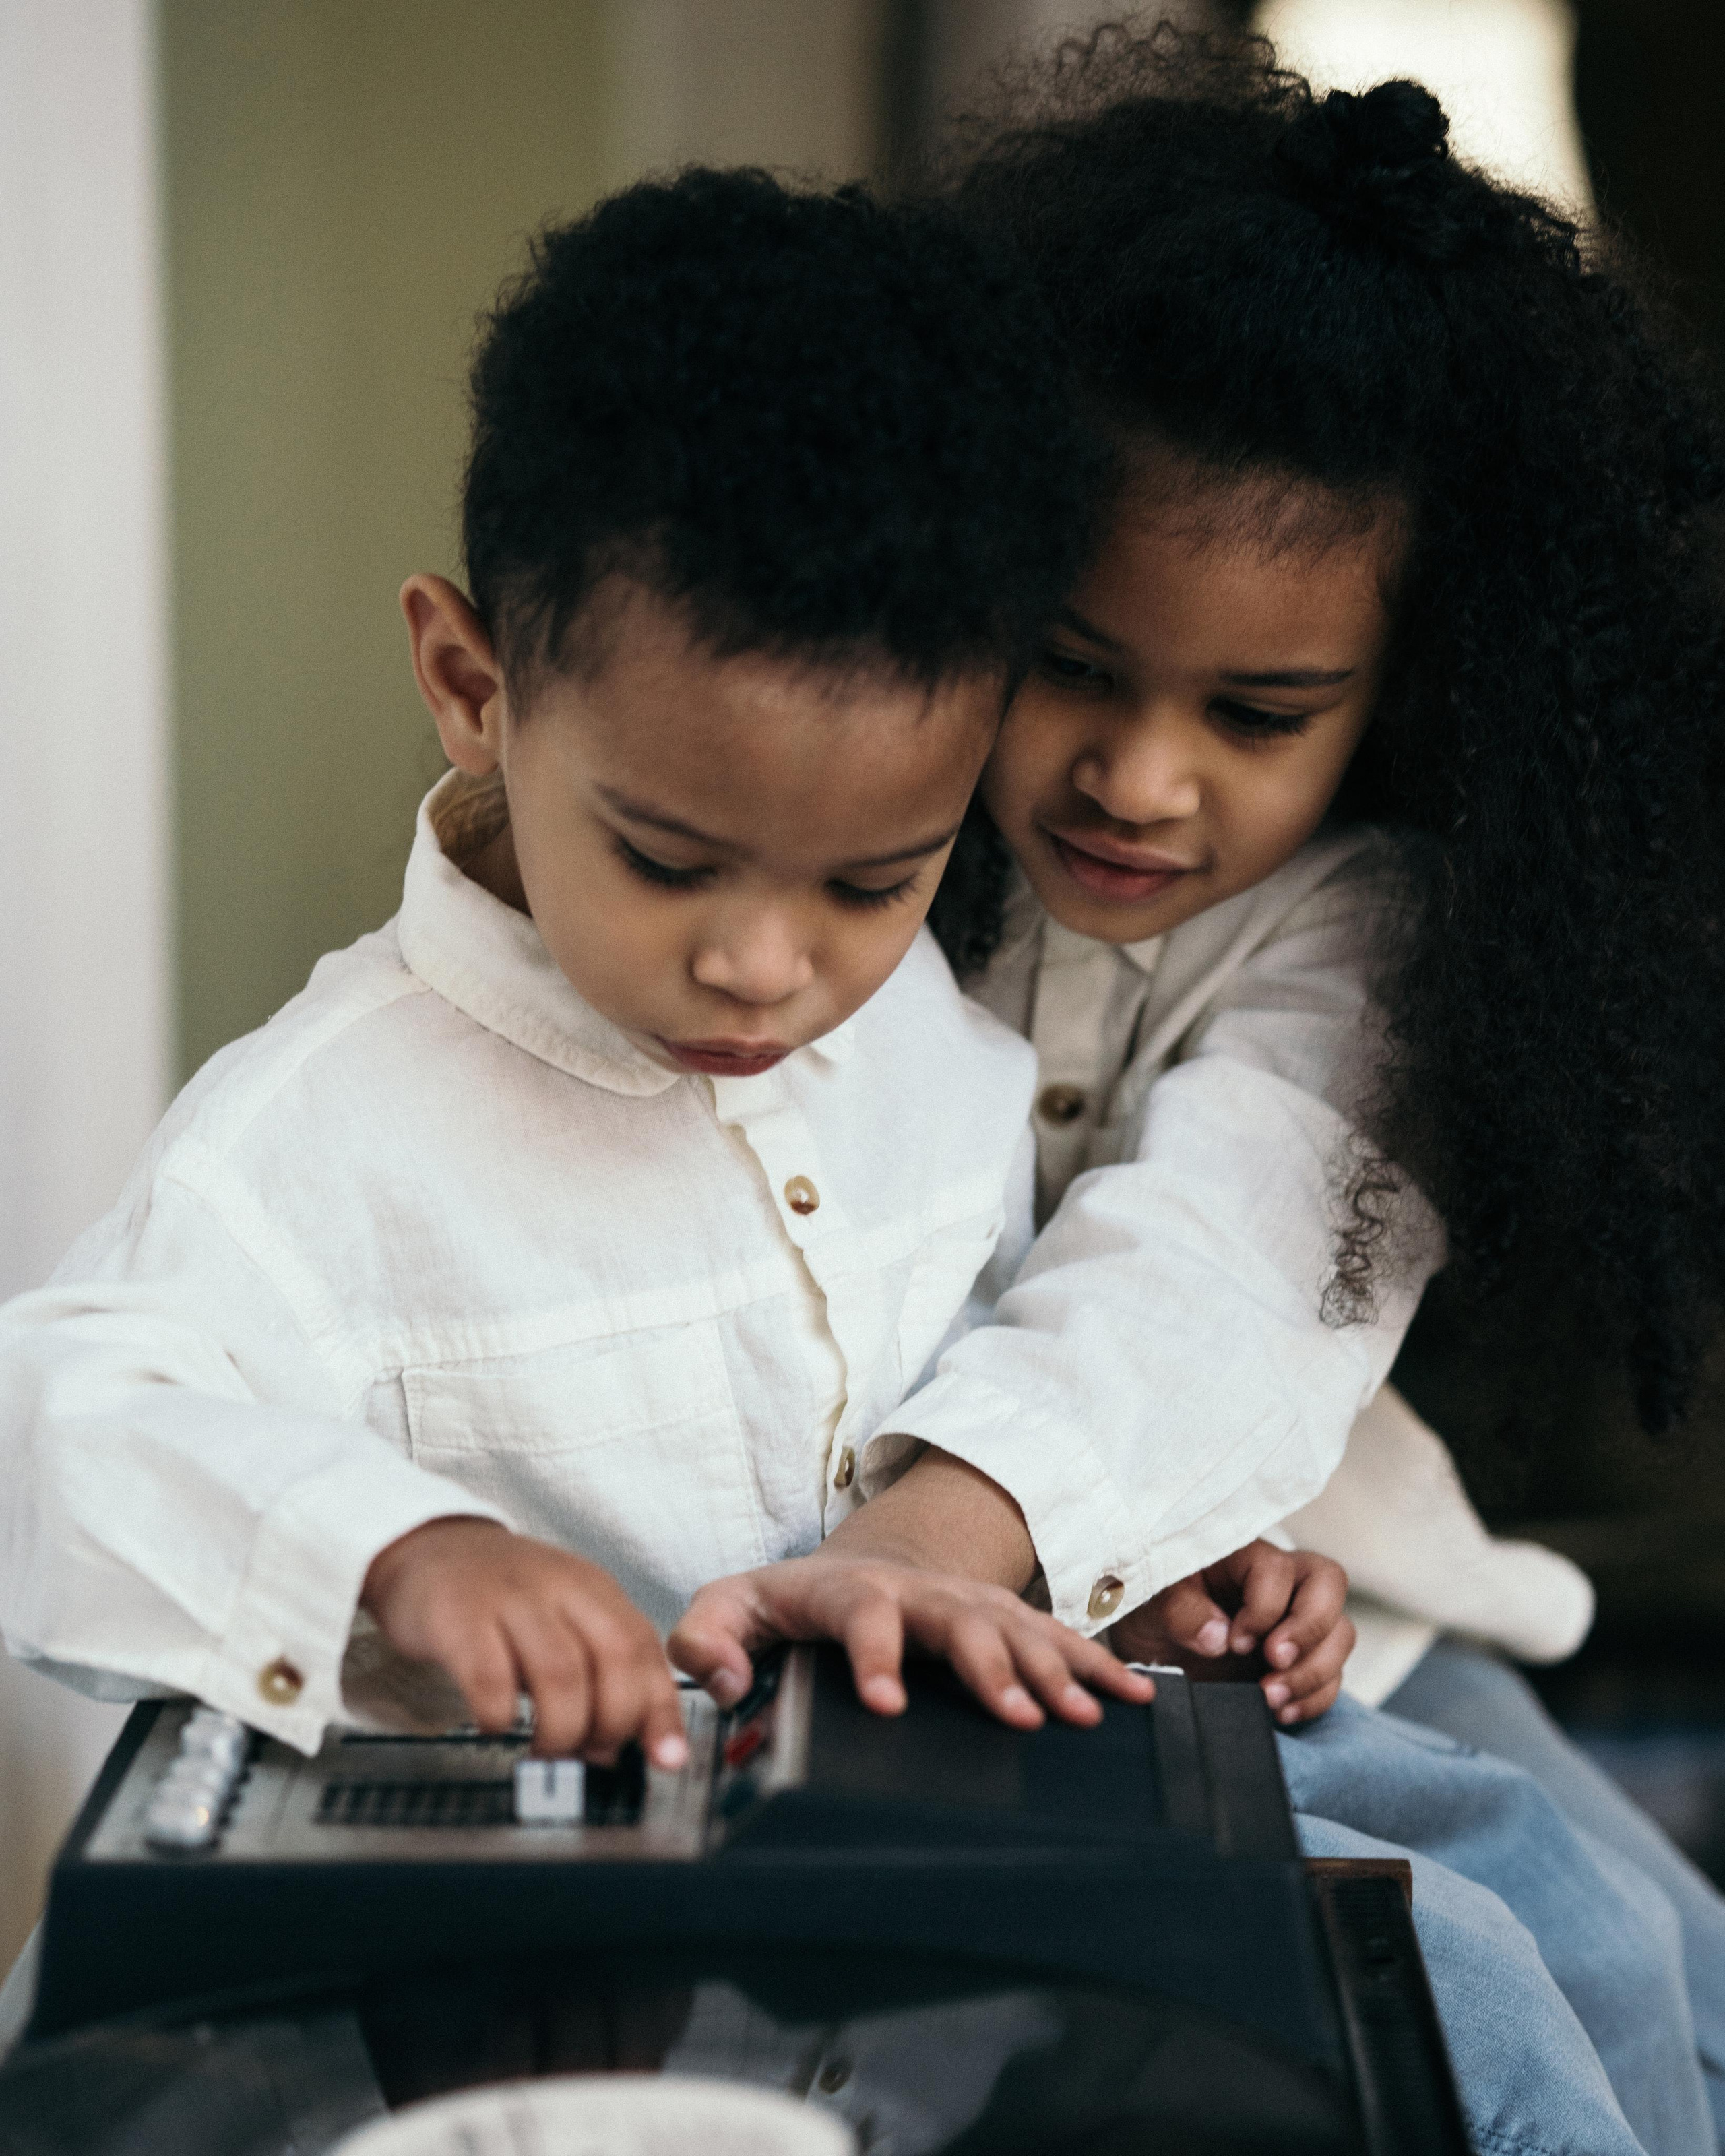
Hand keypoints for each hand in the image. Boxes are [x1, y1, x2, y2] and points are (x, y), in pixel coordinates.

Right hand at [360, 1517, 687, 1766]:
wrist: (429, 1551)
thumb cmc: (503, 1601)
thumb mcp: (564, 1620)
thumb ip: (598, 1672)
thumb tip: (620, 1749)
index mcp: (595, 1589)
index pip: (645, 1650)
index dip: (660, 1710)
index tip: (666, 1759)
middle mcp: (560, 1586)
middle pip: (614, 1659)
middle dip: (612, 1724)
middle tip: (591, 1754)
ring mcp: (509, 1597)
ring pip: (560, 1673)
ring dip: (561, 1730)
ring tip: (546, 1751)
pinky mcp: (458, 1616)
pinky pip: (490, 1677)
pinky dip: (500, 1715)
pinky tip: (495, 1725)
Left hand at [669, 1554, 1154, 1730]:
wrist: (856, 1566)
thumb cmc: (787, 1602)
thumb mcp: (728, 1608)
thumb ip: (706, 1638)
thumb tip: (724, 1678)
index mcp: (847, 1592)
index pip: (862, 1615)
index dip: (874, 1654)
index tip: (886, 1701)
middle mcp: (917, 1591)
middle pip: (959, 1620)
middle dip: (990, 1667)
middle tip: (1018, 1717)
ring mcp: (966, 1600)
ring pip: (1017, 1627)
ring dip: (1053, 1670)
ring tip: (1084, 1717)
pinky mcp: (1001, 1615)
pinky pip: (1055, 1637)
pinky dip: (1095, 1665)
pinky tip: (1133, 1697)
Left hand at [1110, 1543, 1353, 1725]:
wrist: (1149, 1644)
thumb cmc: (1151, 1606)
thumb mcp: (1150, 1602)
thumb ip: (1181, 1611)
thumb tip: (1219, 1637)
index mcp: (1242, 1556)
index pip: (1278, 1569)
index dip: (1265, 1608)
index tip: (1235, 1642)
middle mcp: (1280, 1584)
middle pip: (1329, 1585)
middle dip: (1310, 1629)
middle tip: (1273, 1661)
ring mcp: (1296, 1622)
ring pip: (1340, 1633)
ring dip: (1314, 1671)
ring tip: (1270, 1698)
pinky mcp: (1301, 1661)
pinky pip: (1332, 1676)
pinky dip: (1314, 1698)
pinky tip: (1281, 1712)